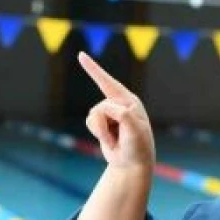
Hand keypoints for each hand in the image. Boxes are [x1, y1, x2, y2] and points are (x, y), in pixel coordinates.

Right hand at [79, 51, 154, 171]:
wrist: (132, 164)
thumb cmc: (138, 146)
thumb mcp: (135, 131)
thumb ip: (122, 115)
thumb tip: (105, 107)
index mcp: (130, 101)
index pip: (109, 83)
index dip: (94, 69)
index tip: (80, 55)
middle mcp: (119, 104)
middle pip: (100, 108)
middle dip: (106, 127)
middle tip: (120, 138)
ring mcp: (109, 113)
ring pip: (92, 116)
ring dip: (102, 132)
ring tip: (115, 140)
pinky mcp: (101, 123)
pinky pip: (89, 122)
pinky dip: (98, 134)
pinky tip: (110, 141)